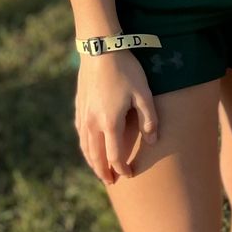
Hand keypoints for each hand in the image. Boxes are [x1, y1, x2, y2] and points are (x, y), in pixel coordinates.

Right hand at [75, 52, 157, 184]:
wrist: (100, 49)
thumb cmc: (126, 70)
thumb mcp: (144, 93)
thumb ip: (149, 119)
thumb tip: (152, 141)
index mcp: (109, 123)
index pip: (114, 156)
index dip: (122, 168)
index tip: (129, 175)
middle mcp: (92, 124)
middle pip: (95, 156)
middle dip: (103, 171)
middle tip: (111, 182)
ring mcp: (83, 115)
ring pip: (85, 146)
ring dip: (92, 161)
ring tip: (99, 170)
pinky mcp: (79, 105)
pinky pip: (80, 133)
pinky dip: (85, 145)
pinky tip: (89, 145)